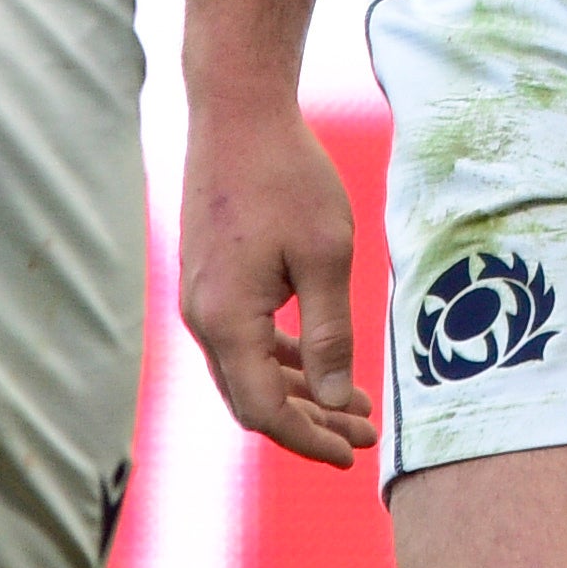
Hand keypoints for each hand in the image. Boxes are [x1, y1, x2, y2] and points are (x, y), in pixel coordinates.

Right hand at [176, 101, 378, 465]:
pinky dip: (280, 358)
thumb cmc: (287, 179)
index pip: (264, 410)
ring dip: (299, 391)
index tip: (353, 452)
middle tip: (364, 435)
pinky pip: (243, 339)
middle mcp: (203, 318)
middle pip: (253, 398)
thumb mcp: (327, 256)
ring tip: (354, 405)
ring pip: (248, 371)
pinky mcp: (210, 280)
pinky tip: (317, 362)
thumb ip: (331, 333)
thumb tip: (336, 400)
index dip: (308, 438)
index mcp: (227, 320)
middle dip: (310, 422)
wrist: (238, 115)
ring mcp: (202, 299)